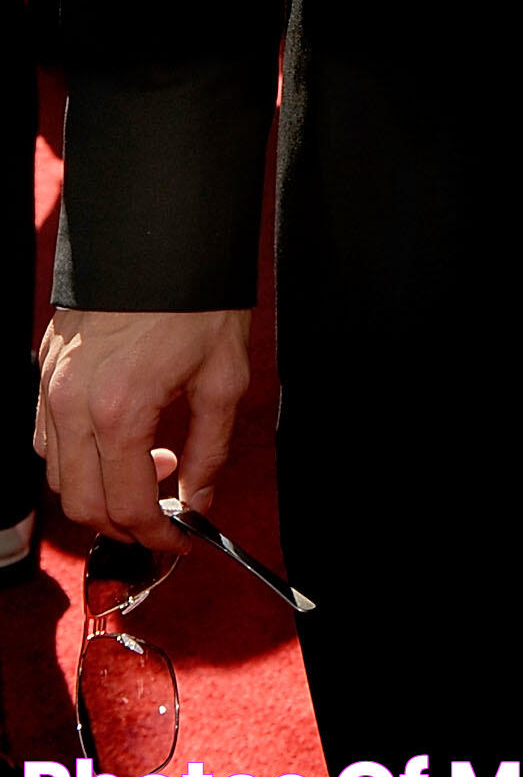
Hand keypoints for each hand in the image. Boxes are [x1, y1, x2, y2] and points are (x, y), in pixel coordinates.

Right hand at [37, 307, 251, 545]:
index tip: (181, 541)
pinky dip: (74, 458)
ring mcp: (51, 386)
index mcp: (120, 411)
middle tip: (164, 512)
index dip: (156, 536)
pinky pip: (44, 438)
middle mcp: (72, 405)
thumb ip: (210, 451)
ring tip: (147, 463)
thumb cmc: (200, 301)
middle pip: (81, 503)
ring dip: (97, 489)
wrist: (166, 236)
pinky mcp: (45, 369)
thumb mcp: (224, 379)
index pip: (126, 506)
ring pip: (56, 475)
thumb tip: (198, 501)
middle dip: (124, 522)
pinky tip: (115, 440)